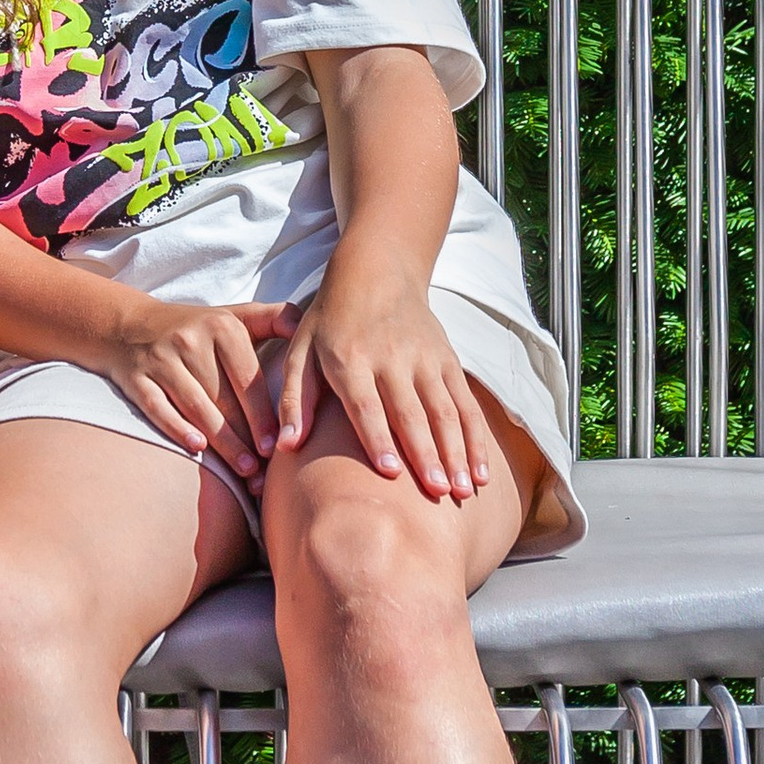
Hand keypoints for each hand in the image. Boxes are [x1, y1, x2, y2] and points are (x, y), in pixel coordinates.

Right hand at [103, 294, 294, 478]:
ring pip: (196, 407)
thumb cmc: (196, 328)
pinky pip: (158, 408)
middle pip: (224, 398)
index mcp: (221, 326)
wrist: (128, 324)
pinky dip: (178, 429)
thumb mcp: (235, 315)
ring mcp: (160, 360)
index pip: (248, 378)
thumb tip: (306, 326)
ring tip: (244, 471)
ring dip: (222, 443)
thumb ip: (276, 317)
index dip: (264, 415)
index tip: (278, 445)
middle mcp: (190, 341)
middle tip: (265, 470)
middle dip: (247, 437)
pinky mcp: (136, 378)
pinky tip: (198, 450)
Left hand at [274, 262, 492, 497]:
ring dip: (457, 452)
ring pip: (445, 411)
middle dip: (426, 455)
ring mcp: (424, 359)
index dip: (378, 438)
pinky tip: (479, 471)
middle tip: (437, 494)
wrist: (377, 270)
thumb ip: (294, 400)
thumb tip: (284, 446)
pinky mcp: (447, 360)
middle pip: (411, 413)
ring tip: (462, 491)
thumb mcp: (300, 351)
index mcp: (350, 360)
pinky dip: (476, 438)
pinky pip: (465, 403)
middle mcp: (390, 359)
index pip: (366, 404)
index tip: (390, 472)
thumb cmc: (329, 320)